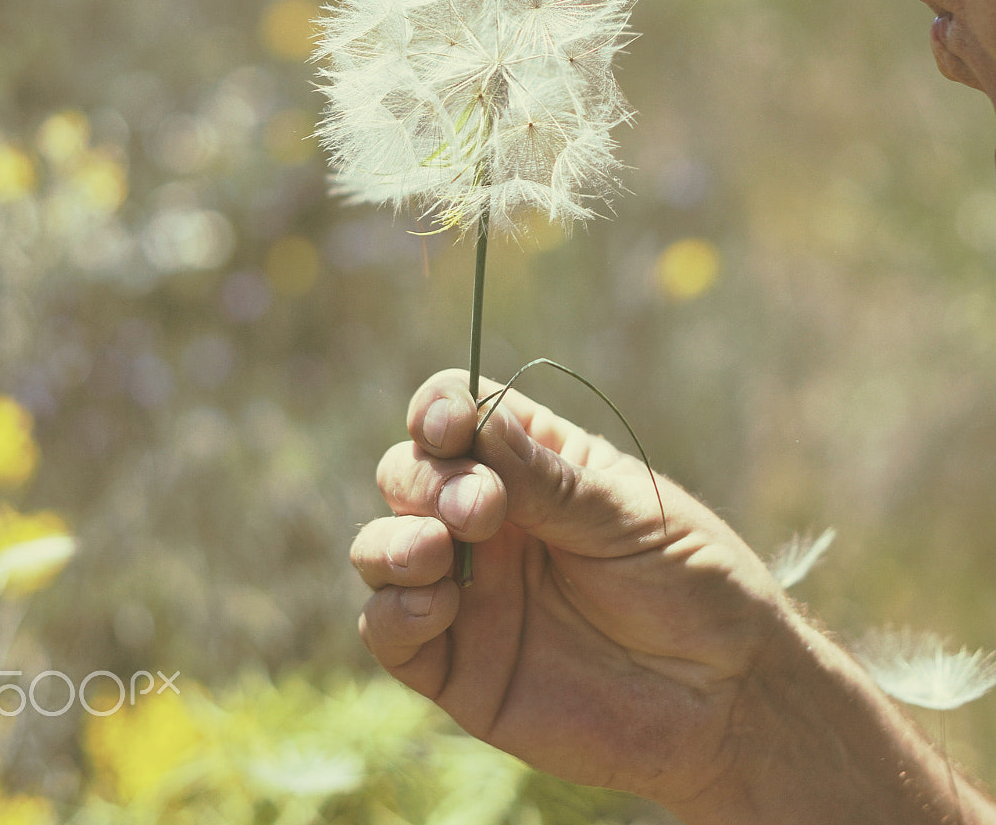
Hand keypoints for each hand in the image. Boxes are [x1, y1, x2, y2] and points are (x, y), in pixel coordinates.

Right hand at [350, 368, 789, 815]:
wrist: (729, 700)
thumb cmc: (693, 585)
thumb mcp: (627, 514)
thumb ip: (546, 479)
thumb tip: (468, 417)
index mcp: (532, 464)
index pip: (455, 413)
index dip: (440, 410)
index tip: (450, 426)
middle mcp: (487, 521)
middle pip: (408, 472)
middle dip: (427, 479)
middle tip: (482, 509)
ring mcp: (469, 592)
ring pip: (381, 547)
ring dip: (392, 541)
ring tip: (437, 552)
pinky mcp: (458, 667)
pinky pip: (388, 632)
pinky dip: (392, 612)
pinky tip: (436, 604)